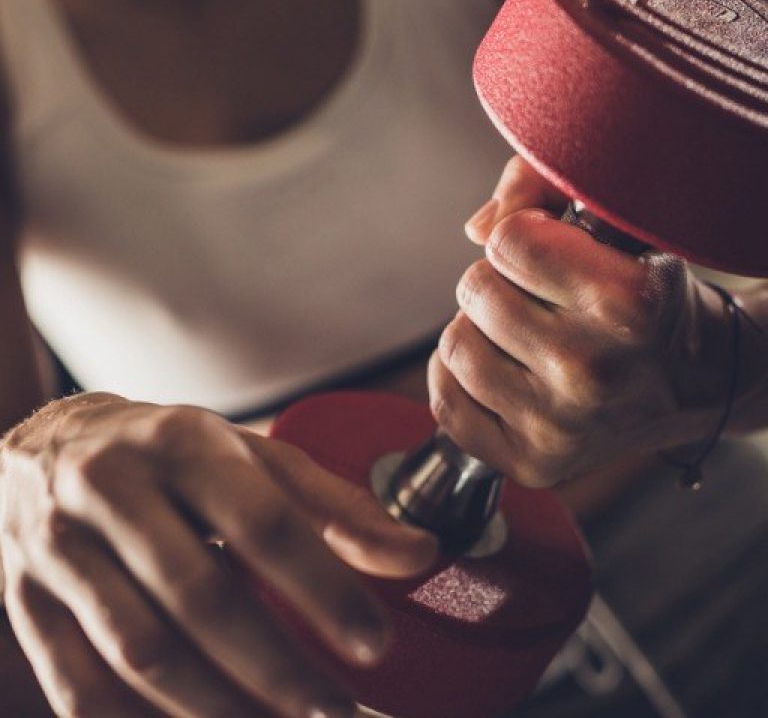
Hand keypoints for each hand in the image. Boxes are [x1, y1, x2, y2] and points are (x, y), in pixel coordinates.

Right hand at [0, 393, 435, 717]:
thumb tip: (416, 554)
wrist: (49, 448)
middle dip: (276, 667)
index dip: (323, 587)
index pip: (262, 520)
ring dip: (217, 707)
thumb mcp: (253, 457)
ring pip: (139, 650)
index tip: (375, 642)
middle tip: (337, 710)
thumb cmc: (170, 452)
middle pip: (199, 595)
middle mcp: (113, 489)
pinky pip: (80, 687)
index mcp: (183, 443)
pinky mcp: (26, 603)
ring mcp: (60, 548)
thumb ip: (335, 506)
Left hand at [429, 156, 740, 487]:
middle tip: (541, 299)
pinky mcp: (531, 462)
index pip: (508, 240)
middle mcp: (590, 371)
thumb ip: (542, 188)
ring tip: (525, 336)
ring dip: (480, 331)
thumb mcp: (622, 224)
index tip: (553, 252)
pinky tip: (498, 368)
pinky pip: (446, 405)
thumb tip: (475, 230)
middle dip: (501, 282)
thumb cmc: (651, 299)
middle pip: (475, 291)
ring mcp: (558, 426)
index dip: (525, 236)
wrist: (695, 381)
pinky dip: (458, 379)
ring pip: (455, 345)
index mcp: (625, 303)